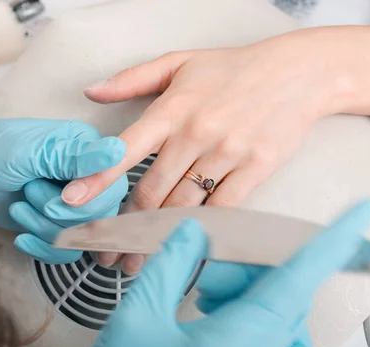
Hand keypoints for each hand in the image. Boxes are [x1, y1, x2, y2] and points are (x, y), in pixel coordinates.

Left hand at [0, 118, 127, 263]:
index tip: (60, 197)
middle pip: (99, 219)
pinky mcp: (55, 226)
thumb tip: (118, 152)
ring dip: (44, 228)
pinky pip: (65, 252)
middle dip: (59, 215)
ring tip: (18, 206)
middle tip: (29, 192)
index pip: (111, 189)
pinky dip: (41, 247)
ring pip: (80, 239)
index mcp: (89, 152)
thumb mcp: (34, 152)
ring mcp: (72, 205)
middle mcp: (87, 179)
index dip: (87, 203)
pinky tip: (20, 235)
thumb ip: (77, 157)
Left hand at [63, 26, 369, 272]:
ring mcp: (227, 154)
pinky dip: (201, 230)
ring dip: (156, 238)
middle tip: (105, 250)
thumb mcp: (180, 61)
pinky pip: (222, 209)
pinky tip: (184, 248)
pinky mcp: (255, 170)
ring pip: (182, 206)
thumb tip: (91, 92)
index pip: (124, 149)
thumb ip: (132, 78)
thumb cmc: (233, 68)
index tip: (71, 202)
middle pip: (151, 191)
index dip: (96, 178)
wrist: (298, 73)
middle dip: (125, 225)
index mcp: (172, 110)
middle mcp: (195, 134)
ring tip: (136, 261)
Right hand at [77, 199, 369, 346]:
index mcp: (238, 342)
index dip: (331, 244)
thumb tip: (194, 232)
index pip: (298, 281)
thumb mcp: (137, 320)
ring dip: (246, 288)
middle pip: (285, 292)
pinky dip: (248, 308)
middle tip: (205, 268)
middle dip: (249, 267)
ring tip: (201, 293)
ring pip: (278, 311)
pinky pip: (268, 332)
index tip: (362, 214)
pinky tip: (212, 311)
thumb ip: (170, 268)